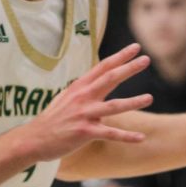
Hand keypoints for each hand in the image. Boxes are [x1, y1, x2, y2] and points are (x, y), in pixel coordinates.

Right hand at [22, 43, 152, 161]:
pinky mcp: (85, 132)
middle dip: (129, 68)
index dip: (120, 56)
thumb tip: (99, 80)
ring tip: (149, 97)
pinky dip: (127, 136)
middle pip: (110, 79)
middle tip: (146, 59)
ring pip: (114, 106)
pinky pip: (110, 133)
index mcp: (80, 87)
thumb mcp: (67, 97)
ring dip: (133, 102)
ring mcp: (84, 114)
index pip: (103, 67)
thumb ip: (84, 89)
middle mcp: (83, 97)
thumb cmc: (54, 118)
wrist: (35, 138)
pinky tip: (141, 137)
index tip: (136, 48)